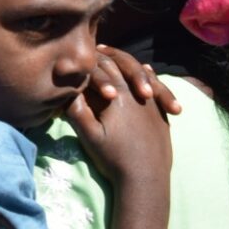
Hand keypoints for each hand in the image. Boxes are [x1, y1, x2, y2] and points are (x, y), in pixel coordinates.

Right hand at [66, 51, 171, 228]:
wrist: (146, 180)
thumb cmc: (114, 158)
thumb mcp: (88, 135)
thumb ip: (76, 109)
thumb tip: (66, 88)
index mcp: (117, 94)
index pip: (103, 66)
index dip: (92, 57)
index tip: (84, 52)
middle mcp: (137, 94)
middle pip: (123, 65)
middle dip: (110, 55)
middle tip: (99, 47)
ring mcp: (153, 105)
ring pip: (144, 74)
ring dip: (130, 64)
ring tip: (120, 59)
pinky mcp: (162, 116)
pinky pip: (158, 88)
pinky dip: (150, 77)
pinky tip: (148, 73)